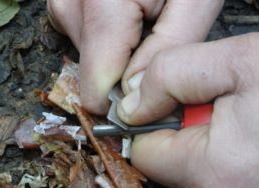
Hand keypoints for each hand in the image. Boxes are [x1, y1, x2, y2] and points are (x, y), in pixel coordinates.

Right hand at [48, 0, 223, 113]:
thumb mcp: (193, 4)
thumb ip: (166, 51)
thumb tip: (134, 96)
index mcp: (102, 7)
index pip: (96, 86)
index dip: (121, 104)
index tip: (146, 107)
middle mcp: (72, 8)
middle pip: (94, 75)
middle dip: (124, 73)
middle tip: (152, 48)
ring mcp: (64, 5)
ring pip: (89, 59)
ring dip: (116, 56)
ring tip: (141, 28)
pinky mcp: (67, 6)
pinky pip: (84, 41)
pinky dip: (107, 42)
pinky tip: (125, 23)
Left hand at [118, 33, 258, 187]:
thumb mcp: (243, 63)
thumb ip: (174, 75)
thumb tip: (133, 103)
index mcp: (218, 173)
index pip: (144, 152)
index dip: (152, 122)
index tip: (171, 105)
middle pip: (173, 164)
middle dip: (189, 133)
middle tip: (229, 113)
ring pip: (201, 174)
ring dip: (216, 146)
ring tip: (253, 131)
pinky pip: (225, 183)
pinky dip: (233, 161)